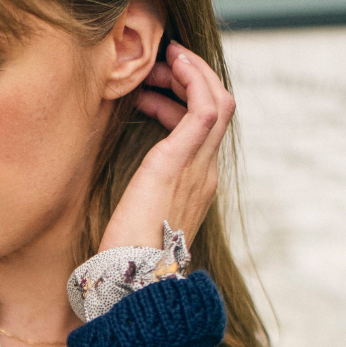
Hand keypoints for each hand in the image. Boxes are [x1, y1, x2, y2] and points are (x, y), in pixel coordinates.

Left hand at [98, 41, 235, 253]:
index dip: (182, 103)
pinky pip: (203, 108)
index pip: (204, 132)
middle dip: (192, 79)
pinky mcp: (179, 163)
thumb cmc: (126, 259)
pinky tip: (171, 66)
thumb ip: (140, 199)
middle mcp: (204, 174)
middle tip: (159, 67)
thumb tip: (127, 192)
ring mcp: (197, 167)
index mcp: (196, 188)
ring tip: (160, 63)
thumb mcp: (136, 222)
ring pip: (217, 102)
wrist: (132, 283)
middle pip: (219, 110)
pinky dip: (192, 79)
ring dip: (191, 74)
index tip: (152, 93)